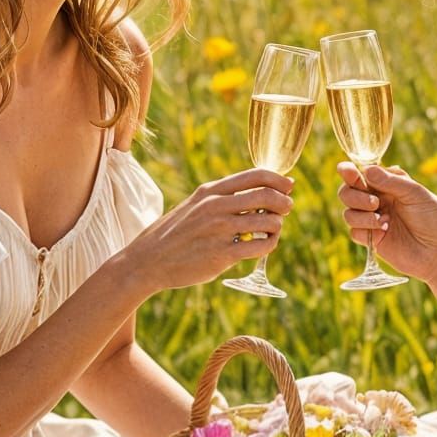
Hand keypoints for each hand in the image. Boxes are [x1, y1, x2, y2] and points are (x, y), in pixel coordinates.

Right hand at [131, 168, 294, 289]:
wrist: (148, 260)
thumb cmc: (176, 233)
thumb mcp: (196, 205)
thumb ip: (223, 198)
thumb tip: (260, 194)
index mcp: (211, 190)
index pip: (256, 175)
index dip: (279, 179)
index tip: (289, 186)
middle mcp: (216, 206)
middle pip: (267, 196)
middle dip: (284, 202)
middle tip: (286, 209)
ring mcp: (219, 230)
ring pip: (268, 222)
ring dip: (277, 226)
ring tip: (272, 231)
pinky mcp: (222, 254)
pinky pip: (260, 246)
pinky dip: (269, 245)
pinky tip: (264, 246)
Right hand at [336, 161, 436, 286]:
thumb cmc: (434, 219)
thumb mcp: (416, 194)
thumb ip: (391, 181)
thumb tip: (366, 170)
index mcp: (387, 186)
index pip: (361, 175)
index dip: (349, 172)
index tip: (347, 171)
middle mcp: (377, 201)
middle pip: (347, 192)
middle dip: (355, 195)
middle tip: (374, 202)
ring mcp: (373, 221)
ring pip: (348, 212)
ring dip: (361, 214)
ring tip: (383, 219)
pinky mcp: (372, 240)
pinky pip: (355, 232)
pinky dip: (365, 230)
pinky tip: (384, 231)